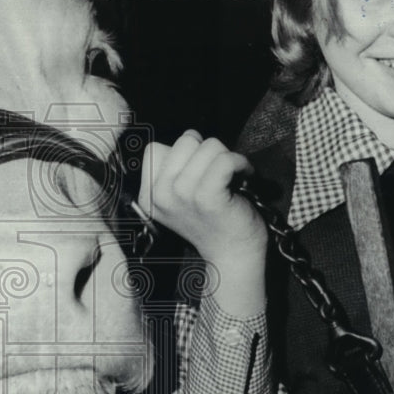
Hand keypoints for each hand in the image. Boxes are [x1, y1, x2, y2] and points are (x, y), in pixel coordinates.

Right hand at [138, 131, 267, 316]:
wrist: (232, 254)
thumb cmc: (213, 220)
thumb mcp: (179, 197)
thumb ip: (174, 171)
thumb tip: (191, 139)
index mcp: (148, 195)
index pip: (155, 148)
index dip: (183, 153)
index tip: (199, 170)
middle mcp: (159, 195)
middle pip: (184, 141)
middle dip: (207, 150)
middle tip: (219, 171)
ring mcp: (182, 196)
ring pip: (208, 146)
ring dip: (228, 156)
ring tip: (233, 175)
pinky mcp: (207, 198)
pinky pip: (224, 160)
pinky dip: (240, 162)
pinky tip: (245, 174)